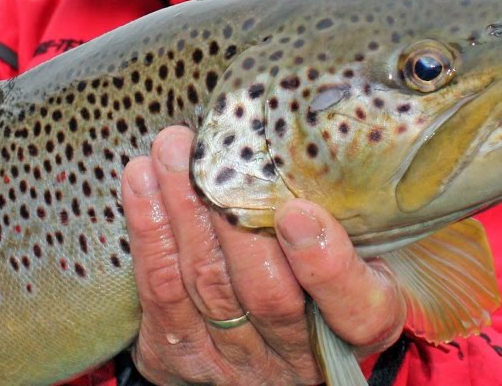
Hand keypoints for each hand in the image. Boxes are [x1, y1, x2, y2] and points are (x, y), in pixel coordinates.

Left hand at [121, 126, 404, 384]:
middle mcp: (299, 356)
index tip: (298, 214)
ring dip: (182, 209)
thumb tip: (300, 138)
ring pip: (206, 285)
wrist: (261, 338)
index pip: (357, 311)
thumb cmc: (314, 263)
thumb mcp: (356, 244)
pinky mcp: (181, 354)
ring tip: (171, 150)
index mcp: (360, 323)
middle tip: (214, 156)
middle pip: (267, 295)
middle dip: (233, 220)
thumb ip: (342, 209)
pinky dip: (148, 230)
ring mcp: (237, 361)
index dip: (328, 267)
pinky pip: (160, 292)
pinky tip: (141, 180)